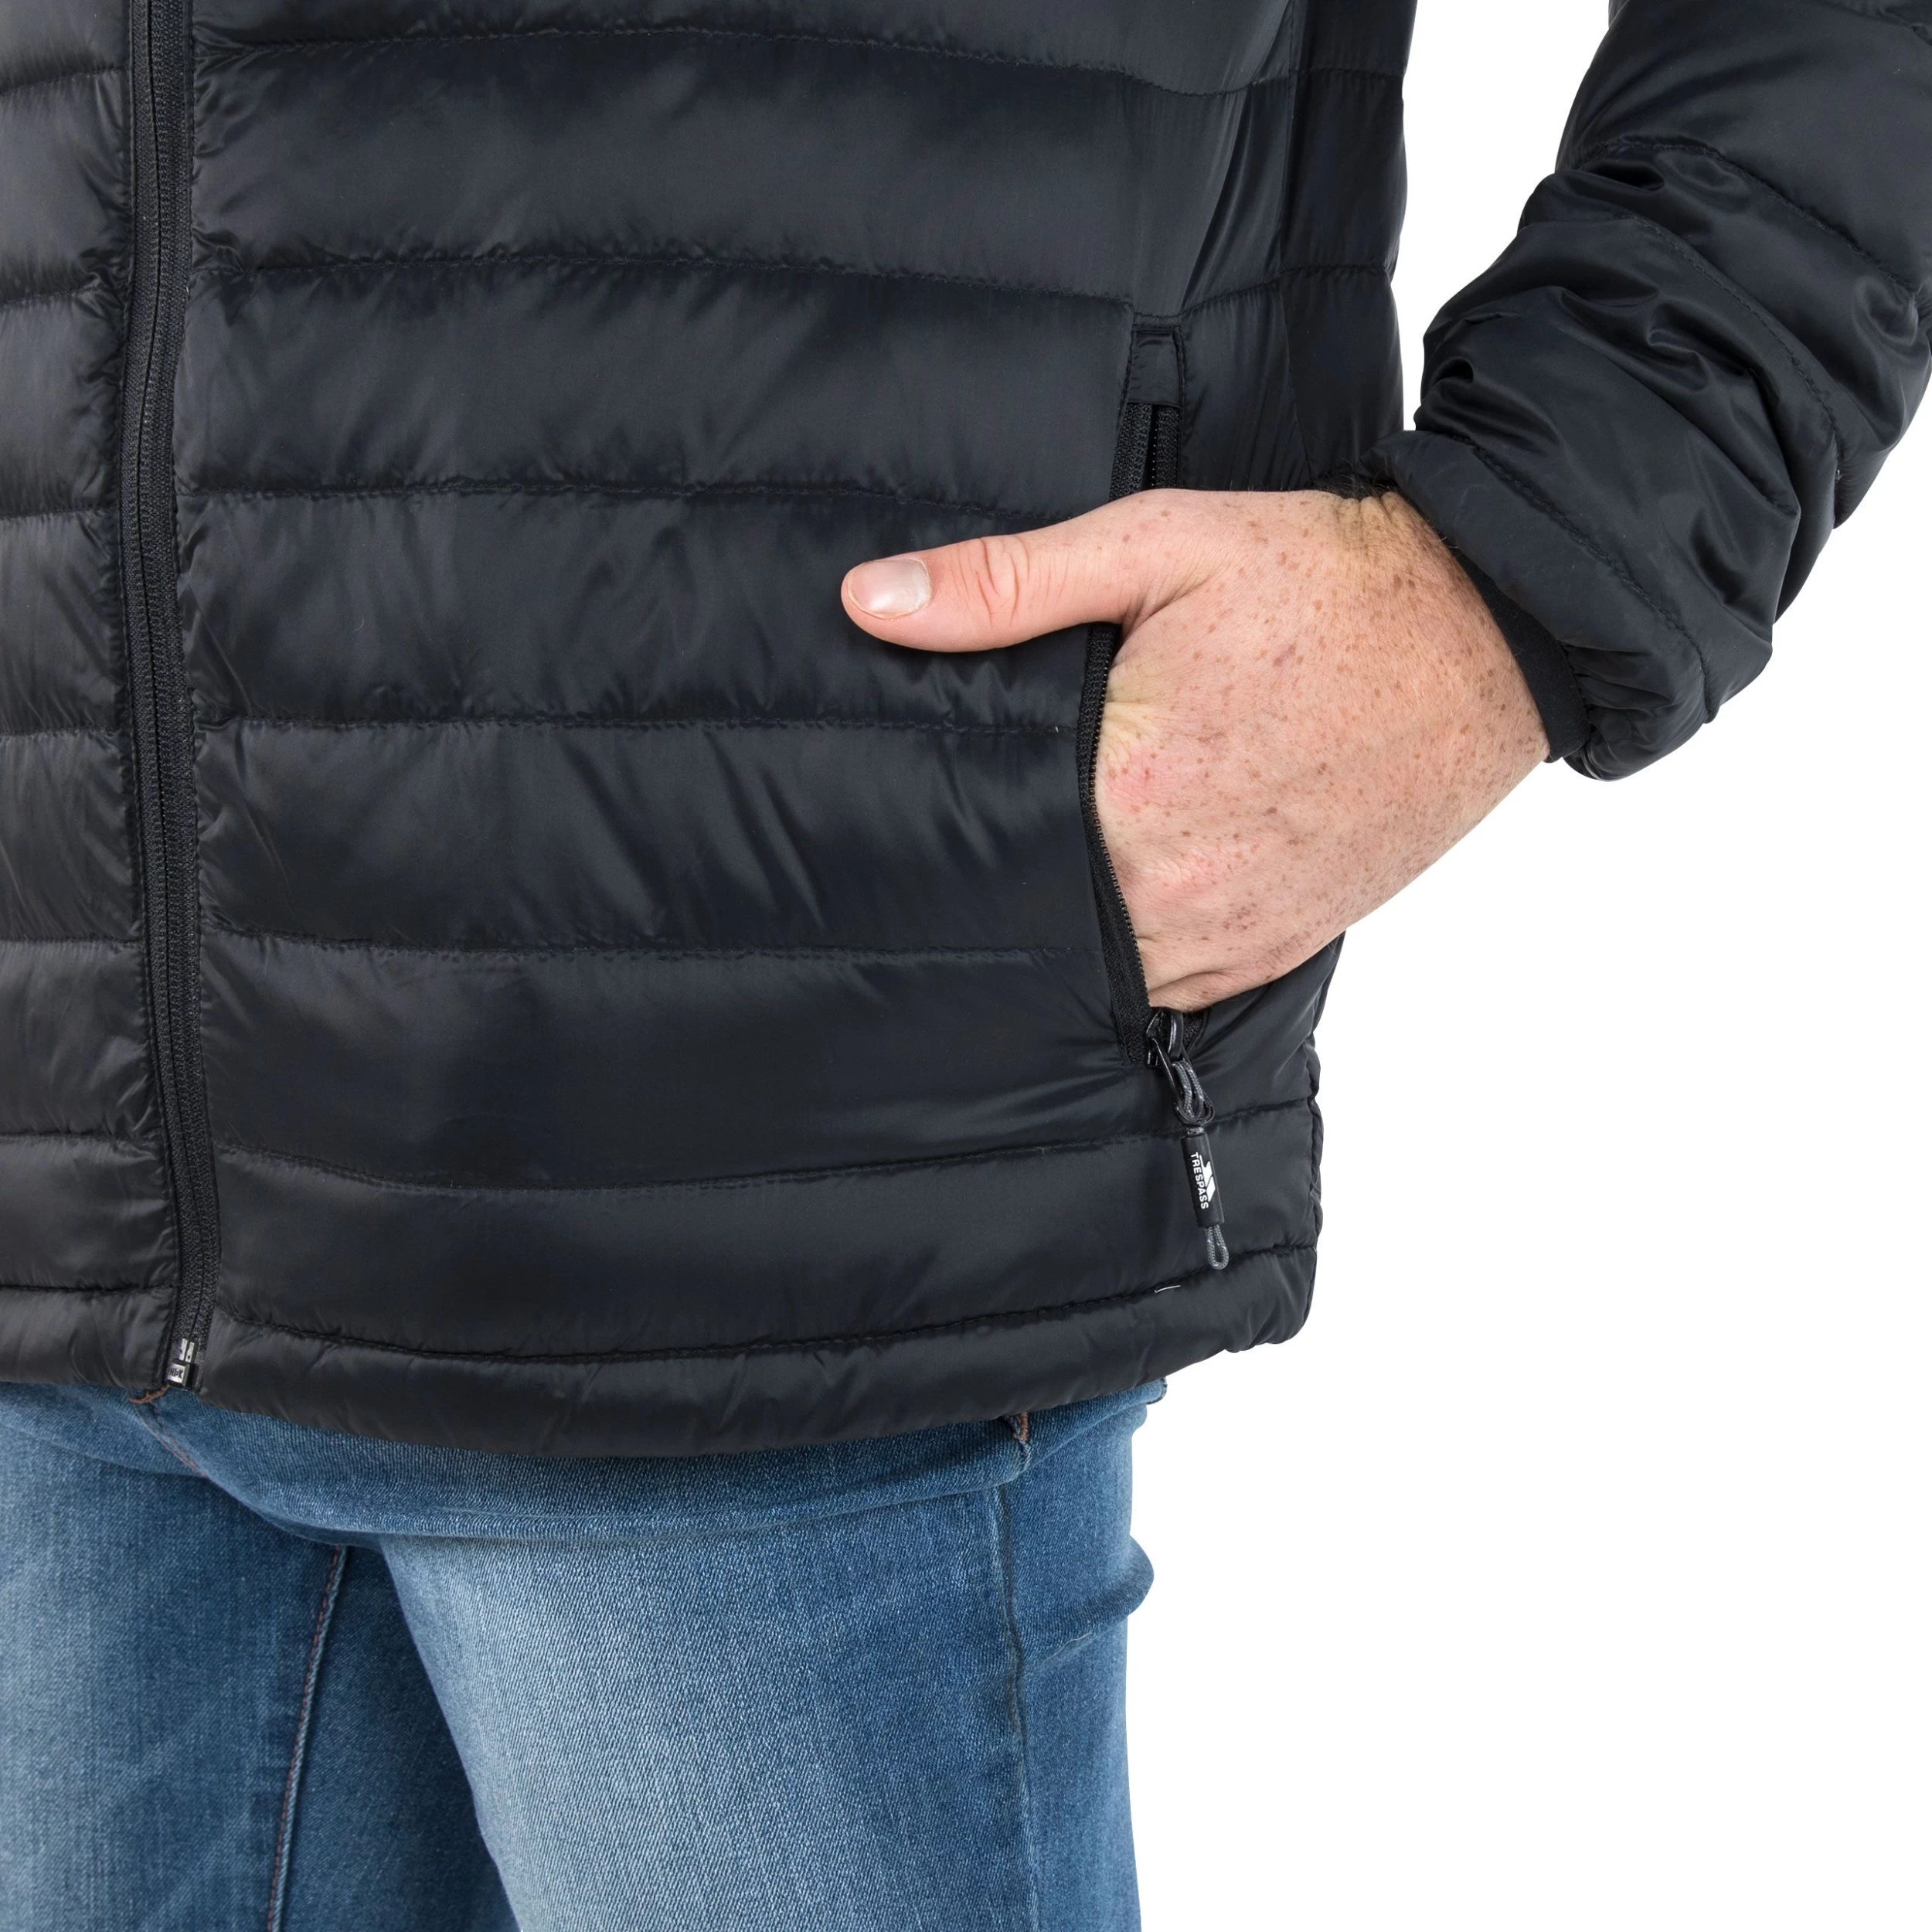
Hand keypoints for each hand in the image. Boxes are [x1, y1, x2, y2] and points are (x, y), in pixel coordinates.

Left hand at [842, 490, 1548, 1010]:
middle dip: (997, 876)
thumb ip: (1005, 584)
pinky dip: (1139, 948)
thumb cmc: (1324, 581)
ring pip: (1100, 961)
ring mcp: (1234, 928)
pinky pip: (1175, 983)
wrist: (1488, 631)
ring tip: (1038, 865)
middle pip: (1034, 911)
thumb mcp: (1156, 544)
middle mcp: (1179, 883)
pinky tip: (1119, 897)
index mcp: (1131, 789)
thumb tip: (871, 602)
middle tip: (961, 834)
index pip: (982, 844)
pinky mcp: (1279, 947)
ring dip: (1067, 922)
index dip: (937, 824)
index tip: (897, 812)